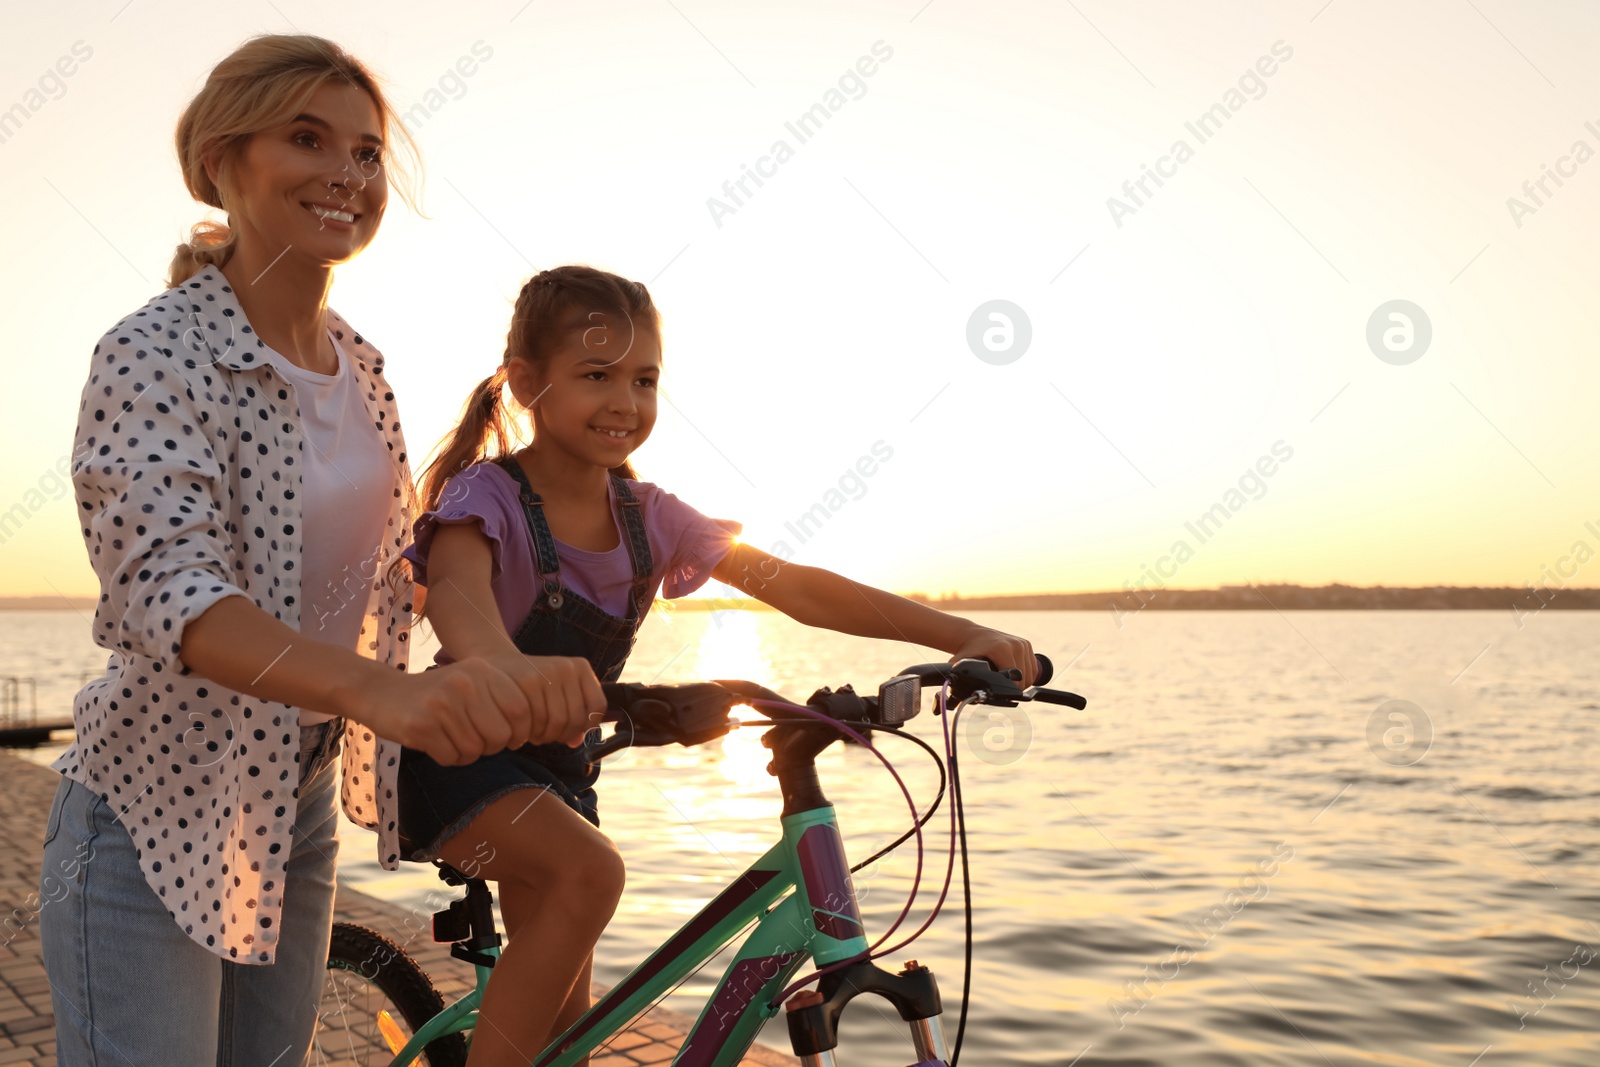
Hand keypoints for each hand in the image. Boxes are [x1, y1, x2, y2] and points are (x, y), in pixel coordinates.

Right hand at [346, 659, 533, 765]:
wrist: (380, 691)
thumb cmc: (435, 693)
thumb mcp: (470, 683)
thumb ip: (499, 701)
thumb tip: (525, 736)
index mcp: (482, 670)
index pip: (521, 709)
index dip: (520, 731)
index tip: (510, 738)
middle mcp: (464, 683)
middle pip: (501, 735)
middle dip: (491, 747)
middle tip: (473, 740)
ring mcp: (442, 703)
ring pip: (475, 750)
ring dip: (465, 753)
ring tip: (450, 738)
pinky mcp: (421, 724)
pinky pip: (451, 757)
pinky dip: (447, 758)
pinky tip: (434, 742)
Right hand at [474, 651, 606, 747]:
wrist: (496, 669)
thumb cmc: (531, 688)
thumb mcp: (556, 693)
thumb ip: (572, 714)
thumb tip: (576, 742)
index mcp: (580, 667)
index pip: (597, 705)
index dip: (585, 726)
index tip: (569, 732)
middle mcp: (566, 668)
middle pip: (576, 717)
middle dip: (562, 735)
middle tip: (546, 736)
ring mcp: (548, 672)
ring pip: (558, 721)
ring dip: (546, 736)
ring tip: (534, 734)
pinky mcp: (528, 681)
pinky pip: (540, 720)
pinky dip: (534, 733)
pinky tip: (526, 731)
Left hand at [948, 626, 1036, 686]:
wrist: (972, 635)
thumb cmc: (967, 652)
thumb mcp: (962, 664)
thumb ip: (958, 678)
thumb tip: (953, 694)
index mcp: (1001, 649)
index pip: (1015, 679)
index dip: (1010, 691)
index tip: (1002, 694)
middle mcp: (1014, 644)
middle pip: (1024, 678)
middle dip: (1016, 688)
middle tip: (1005, 691)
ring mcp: (1021, 643)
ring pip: (1031, 673)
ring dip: (1023, 682)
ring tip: (1010, 684)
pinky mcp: (1026, 643)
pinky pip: (1033, 666)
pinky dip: (1028, 674)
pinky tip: (1017, 676)